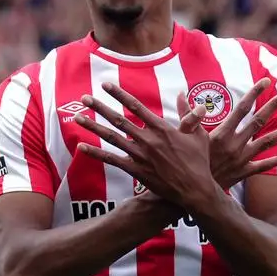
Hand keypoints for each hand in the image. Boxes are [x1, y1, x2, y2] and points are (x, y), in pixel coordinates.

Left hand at [74, 83, 214, 208]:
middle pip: (118, 119)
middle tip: (84, 98)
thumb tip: (182, 94)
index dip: (119, 94)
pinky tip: (82, 147)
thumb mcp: (198, 135)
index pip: (136, 106)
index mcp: (161, 128)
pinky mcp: (137, 171)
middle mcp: (148, 139)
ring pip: (112, 137)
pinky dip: (96, 154)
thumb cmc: (199, 162)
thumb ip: (188, 114)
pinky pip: (112, 160)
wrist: (195, 190)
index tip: (105, 85)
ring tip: (78, 117)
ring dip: (93, 127)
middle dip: (99, 107)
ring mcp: (140, 156)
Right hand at [181, 78, 276, 190]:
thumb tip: (181, 94)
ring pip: (268, 142)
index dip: (255, 93)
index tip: (267, 82)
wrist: (193, 192)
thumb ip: (186, 116)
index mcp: (222, 133)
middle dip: (275, 106)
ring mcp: (242, 159)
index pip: (242, 108)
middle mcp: (235, 144)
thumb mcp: (184, 137)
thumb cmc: (187, 163)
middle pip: (259, 121)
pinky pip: (266, 165)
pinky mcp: (244, 172)